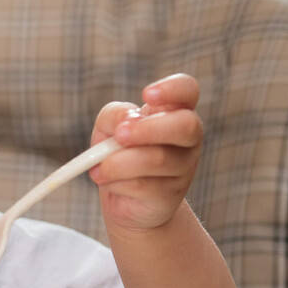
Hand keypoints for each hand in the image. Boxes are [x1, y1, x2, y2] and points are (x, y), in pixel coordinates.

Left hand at [88, 74, 202, 231]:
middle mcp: (187, 138)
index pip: (188, 90)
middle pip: (186, 125)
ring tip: (100, 168)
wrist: (124, 198)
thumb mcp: (108, 128)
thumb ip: (114, 116)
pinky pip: (144, 185)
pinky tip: (109, 182)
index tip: (145, 96)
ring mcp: (184, 167)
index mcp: (174, 112)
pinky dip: (117, 183)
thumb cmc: (119, 152)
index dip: (172, 89)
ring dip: (120, 162)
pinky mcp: (171, 195)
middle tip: (119, 136)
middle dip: (148, 129)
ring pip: (158, 159)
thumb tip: (127, 121)